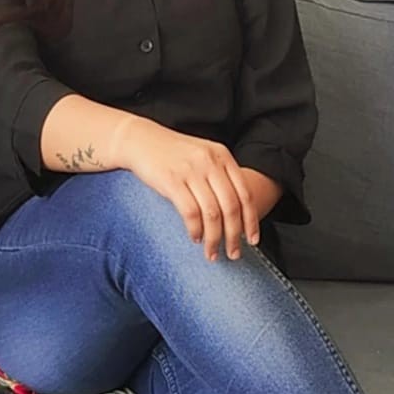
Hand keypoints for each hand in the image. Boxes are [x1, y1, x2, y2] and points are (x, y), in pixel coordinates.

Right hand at [116, 116, 260, 261]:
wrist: (141, 139)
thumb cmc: (172, 153)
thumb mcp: (202, 156)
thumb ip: (220, 175)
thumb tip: (237, 211)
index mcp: (222, 156)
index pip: (245, 194)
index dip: (251, 221)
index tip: (252, 240)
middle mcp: (210, 162)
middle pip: (231, 207)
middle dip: (234, 235)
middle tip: (233, 253)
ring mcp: (191, 171)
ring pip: (212, 213)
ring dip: (214, 239)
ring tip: (212, 253)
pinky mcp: (171, 180)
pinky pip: (190, 212)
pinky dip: (195, 230)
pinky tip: (195, 238)